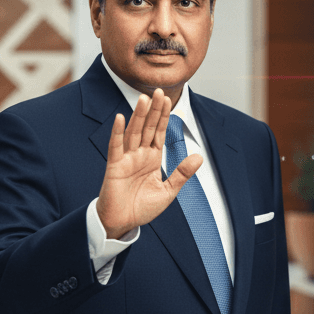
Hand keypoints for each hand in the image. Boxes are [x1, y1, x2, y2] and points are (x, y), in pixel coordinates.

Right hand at [95, 89, 202, 239]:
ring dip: (138, 116)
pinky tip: (121, 118)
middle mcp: (139, 155)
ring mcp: (126, 159)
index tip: (168, 99)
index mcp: (152, 158)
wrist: (122, 223)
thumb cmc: (142, 208)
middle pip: (148, 128)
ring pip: (134, 132)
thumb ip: (182, 173)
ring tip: (143, 99)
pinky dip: (118, 133)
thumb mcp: (168, 191)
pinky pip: (116, 147)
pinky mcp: (114, 167)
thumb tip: (199, 157)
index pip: (159, 132)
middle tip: (159, 90)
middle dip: (154, 110)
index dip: (164, 117)